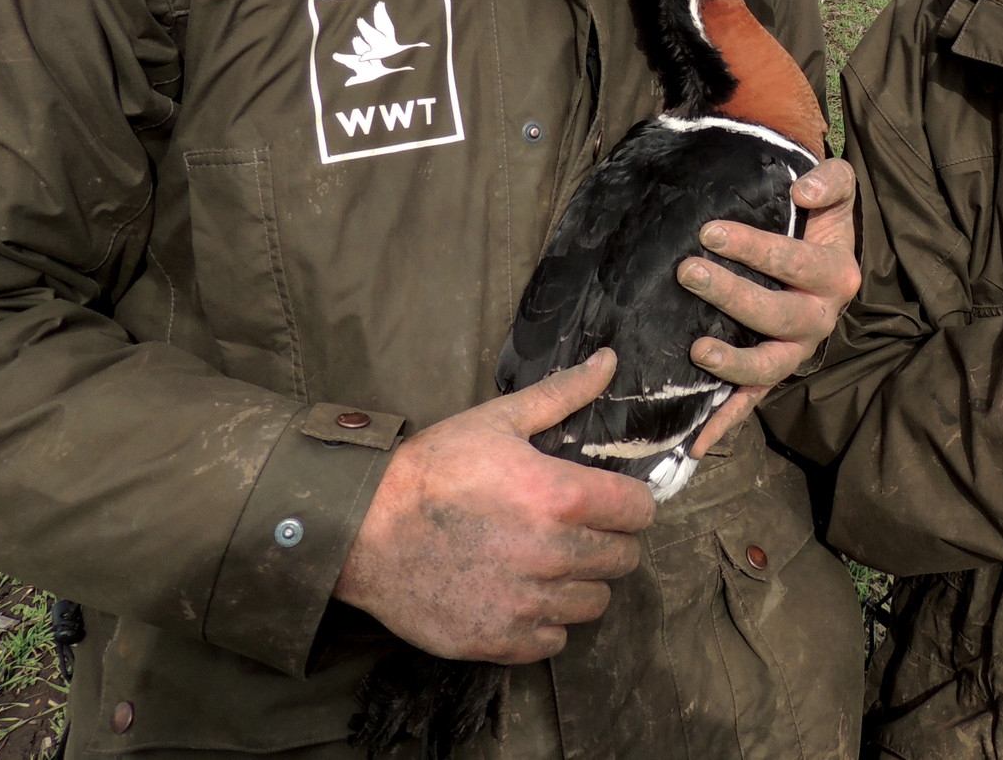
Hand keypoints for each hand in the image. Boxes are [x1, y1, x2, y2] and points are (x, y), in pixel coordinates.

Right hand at [333, 350, 655, 661]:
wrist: (364, 529)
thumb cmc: (431, 470)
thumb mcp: (497, 421)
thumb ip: (561, 394)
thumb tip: (608, 362)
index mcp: (560, 496)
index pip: (639, 511)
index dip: (629, 503)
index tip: (610, 502)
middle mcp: (553, 554)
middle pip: (623, 559)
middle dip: (608, 541)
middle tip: (576, 530)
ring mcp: (527, 603)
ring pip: (594, 602)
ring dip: (579, 582)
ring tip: (549, 562)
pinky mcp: (500, 640)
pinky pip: (554, 641)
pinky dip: (545, 622)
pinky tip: (522, 594)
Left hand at [677, 157, 859, 456]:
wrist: (818, 244)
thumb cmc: (818, 215)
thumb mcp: (837, 188)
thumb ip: (832, 180)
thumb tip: (805, 192)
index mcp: (836, 275)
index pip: (795, 263)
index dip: (754, 249)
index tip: (710, 232)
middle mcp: (820, 318)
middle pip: (779, 315)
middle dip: (733, 295)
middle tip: (688, 271)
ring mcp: (795, 350)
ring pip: (770, 367)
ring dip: (734, 363)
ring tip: (696, 349)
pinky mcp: (772, 371)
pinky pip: (751, 401)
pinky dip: (725, 422)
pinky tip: (696, 441)